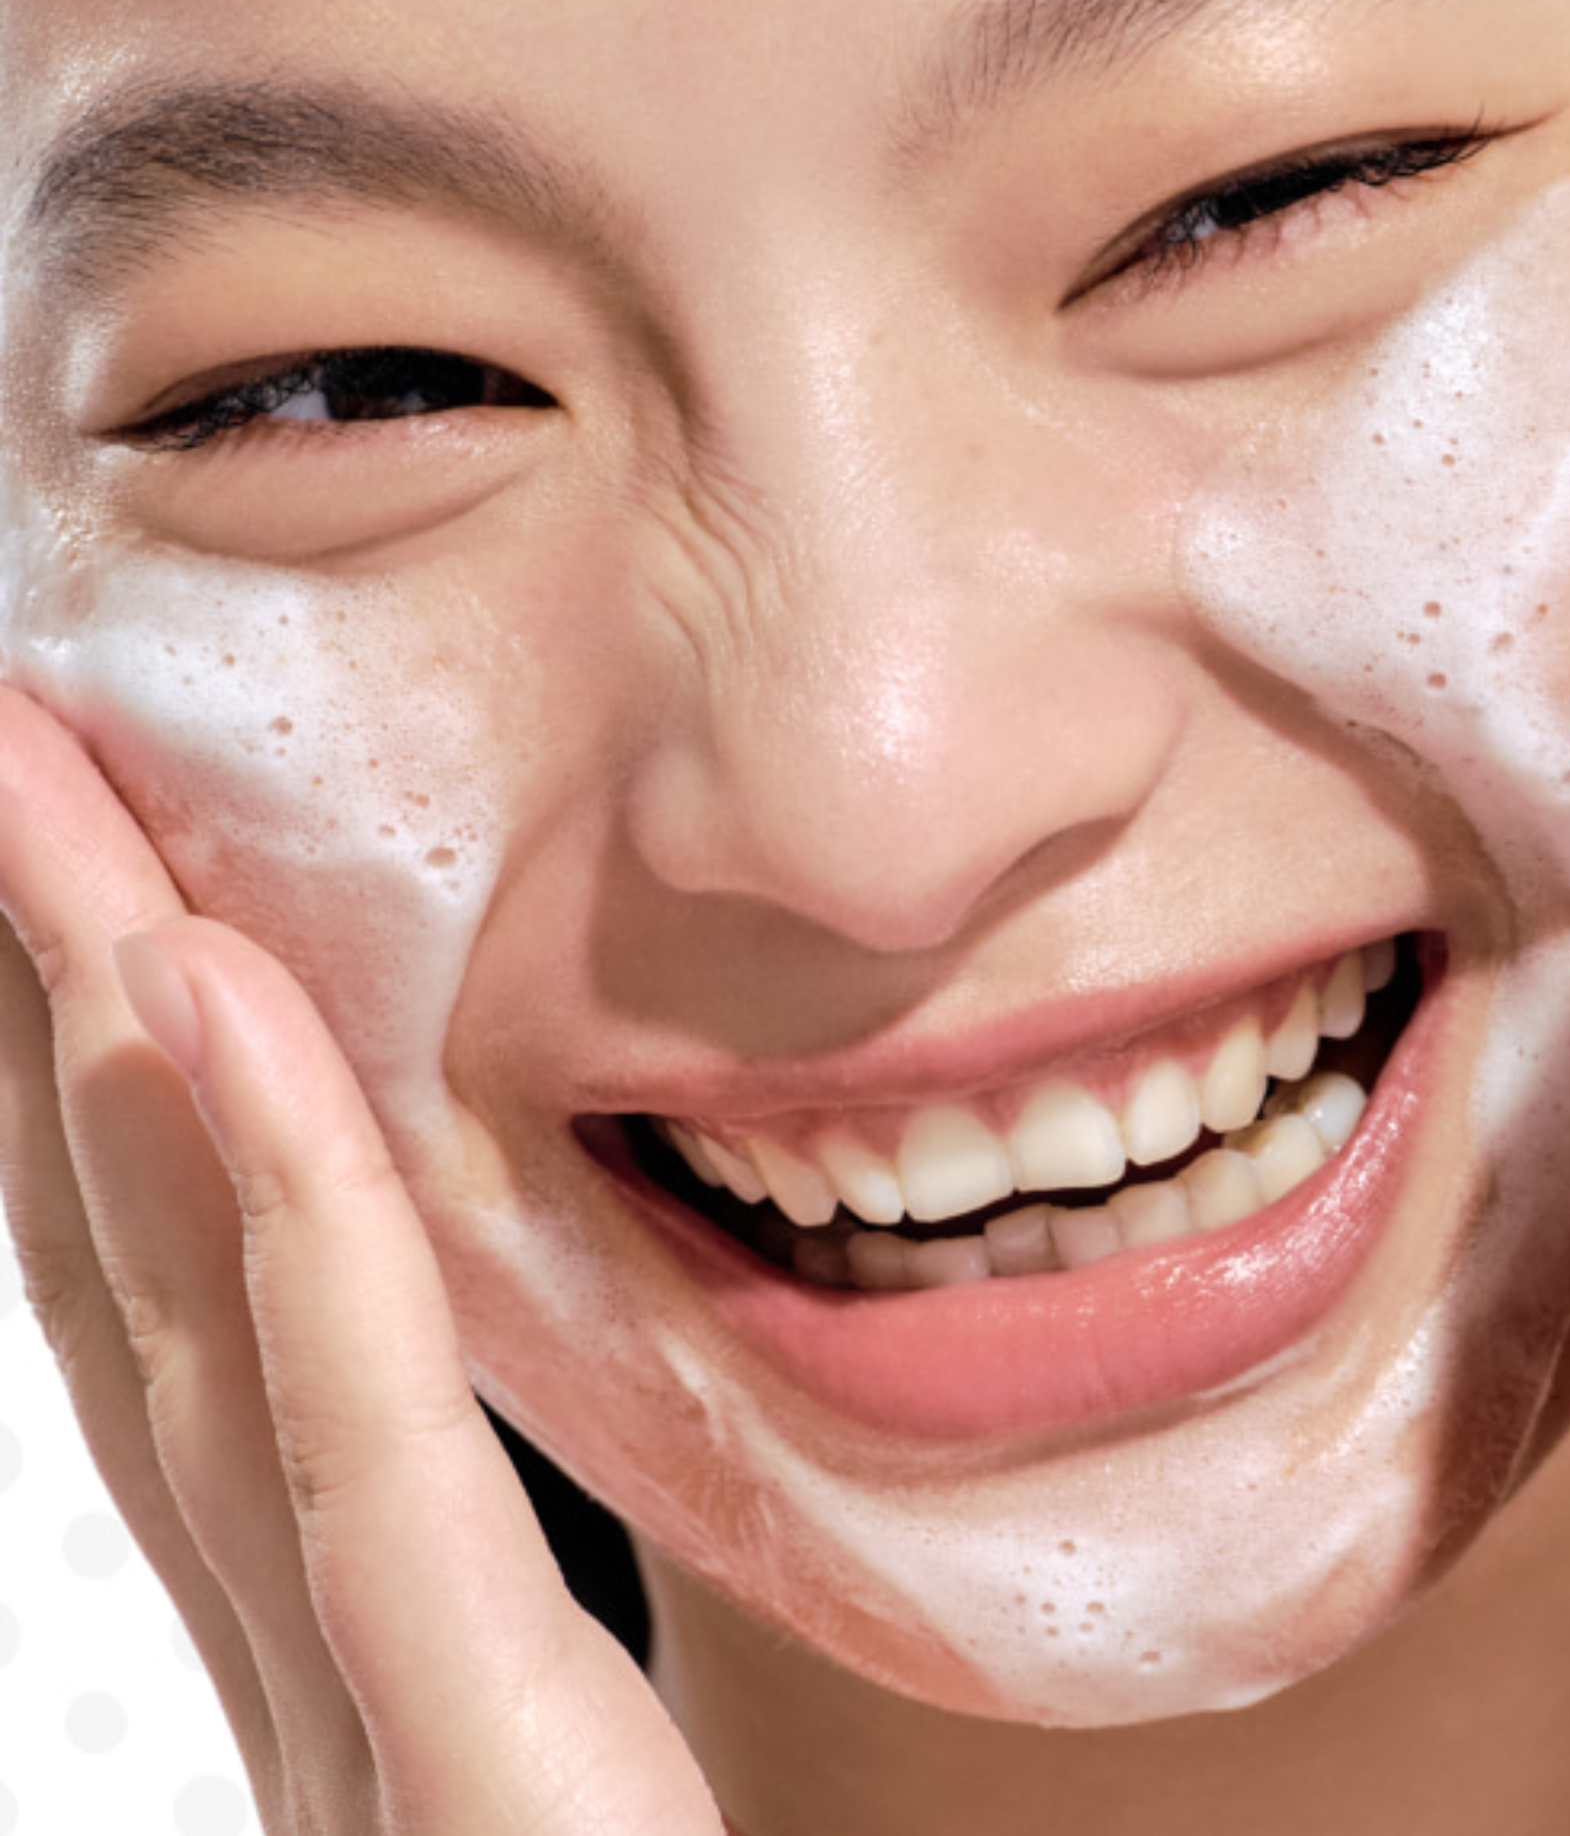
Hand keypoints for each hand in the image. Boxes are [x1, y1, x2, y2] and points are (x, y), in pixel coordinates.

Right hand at [0, 694, 726, 1834]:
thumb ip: (485, 1605)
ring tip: (46, 808)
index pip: (224, 1323)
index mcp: (377, 1641)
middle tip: (11, 767)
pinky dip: (275, 1216)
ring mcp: (369, 1719)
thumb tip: (428, 1407)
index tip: (98, 887)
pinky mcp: (480, 1773)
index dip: (128, 1103)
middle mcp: (330, 1657)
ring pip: (210, 1321)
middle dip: (61, 1009)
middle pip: (167, 1281)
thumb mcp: (580, 1756)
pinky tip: (198, 1011)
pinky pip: (358, 1448)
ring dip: (112, 1044)